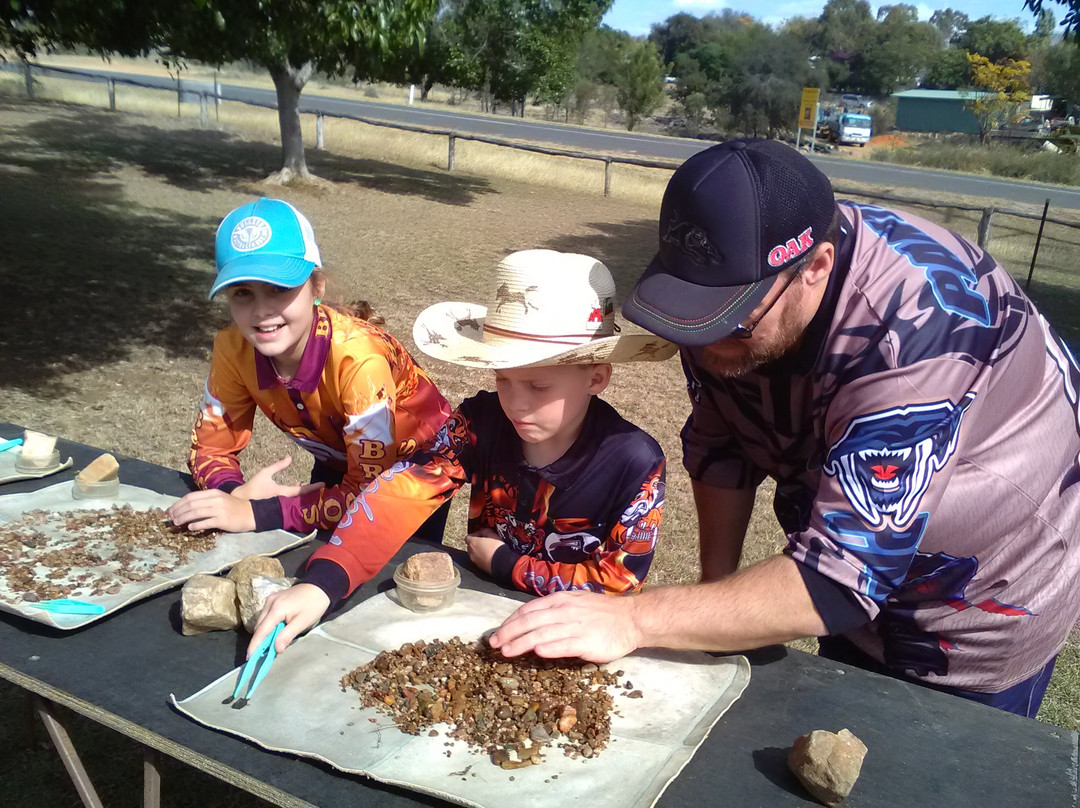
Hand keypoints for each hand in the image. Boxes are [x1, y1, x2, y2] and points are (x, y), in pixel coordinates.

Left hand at [167, 489, 255, 531]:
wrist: (251, 514)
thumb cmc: (234, 507)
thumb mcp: (220, 499)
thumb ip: (205, 501)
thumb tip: (187, 507)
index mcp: (213, 493)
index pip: (191, 497)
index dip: (178, 503)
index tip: (171, 510)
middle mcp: (215, 500)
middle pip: (191, 504)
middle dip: (178, 511)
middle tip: (171, 518)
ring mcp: (219, 510)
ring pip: (196, 513)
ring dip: (184, 518)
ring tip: (177, 523)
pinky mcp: (223, 520)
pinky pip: (206, 523)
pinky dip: (196, 525)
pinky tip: (190, 528)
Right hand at [232, 456, 325, 500]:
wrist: (241, 504)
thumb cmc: (253, 488)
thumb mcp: (265, 474)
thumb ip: (278, 466)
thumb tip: (290, 458)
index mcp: (284, 493)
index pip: (302, 490)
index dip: (313, 487)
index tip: (323, 484)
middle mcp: (285, 502)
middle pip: (303, 497)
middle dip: (310, 491)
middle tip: (319, 486)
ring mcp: (282, 507)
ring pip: (296, 500)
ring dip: (302, 493)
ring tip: (303, 483)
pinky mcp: (278, 509)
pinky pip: (290, 502)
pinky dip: (294, 496)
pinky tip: (293, 487)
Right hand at [247, 583, 330, 657]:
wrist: (320, 586)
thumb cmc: (314, 605)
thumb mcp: (303, 622)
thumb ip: (287, 635)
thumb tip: (276, 649)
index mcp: (276, 609)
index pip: (261, 631)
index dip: (254, 646)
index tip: (249, 659)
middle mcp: (269, 603)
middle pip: (259, 626)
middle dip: (258, 641)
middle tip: (262, 655)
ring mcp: (271, 599)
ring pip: (261, 621)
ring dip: (263, 633)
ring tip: (268, 646)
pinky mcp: (273, 598)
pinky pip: (266, 615)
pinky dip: (267, 625)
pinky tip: (273, 632)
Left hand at [465, 528, 501, 573]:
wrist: (502, 563)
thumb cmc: (497, 548)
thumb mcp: (492, 534)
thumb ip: (485, 531)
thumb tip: (482, 530)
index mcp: (473, 543)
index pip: (467, 537)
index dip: (474, 535)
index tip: (481, 534)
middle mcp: (471, 552)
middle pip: (470, 546)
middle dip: (476, 543)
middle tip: (484, 542)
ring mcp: (475, 560)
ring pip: (474, 553)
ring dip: (478, 551)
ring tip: (488, 550)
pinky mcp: (479, 567)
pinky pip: (478, 560)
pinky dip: (481, 558)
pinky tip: (490, 556)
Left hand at [487, 590, 641, 663]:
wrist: (631, 618)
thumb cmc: (602, 612)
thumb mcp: (575, 602)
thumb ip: (554, 610)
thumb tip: (531, 620)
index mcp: (560, 600)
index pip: (528, 610)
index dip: (510, 621)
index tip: (498, 632)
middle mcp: (564, 611)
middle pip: (529, 621)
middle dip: (509, 633)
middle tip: (494, 644)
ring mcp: (575, 626)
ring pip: (542, 633)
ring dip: (521, 643)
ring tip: (506, 652)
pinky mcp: (586, 642)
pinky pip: (564, 644)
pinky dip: (549, 647)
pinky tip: (537, 652)